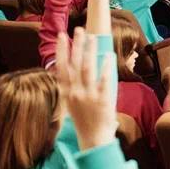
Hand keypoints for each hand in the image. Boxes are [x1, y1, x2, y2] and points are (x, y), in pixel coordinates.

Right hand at [54, 28, 114, 151]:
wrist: (93, 139)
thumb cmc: (84, 121)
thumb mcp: (73, 104)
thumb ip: (73, 88)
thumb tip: (72, 73)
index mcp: (67, 93)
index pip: (62, 67)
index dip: (61, 51)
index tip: (62, 36)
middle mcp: (75, 92)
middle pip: (75, 64)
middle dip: (76, 45)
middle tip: (80, 29)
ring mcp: (88, 95)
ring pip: (87, 68)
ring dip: (89, 51)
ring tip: (93, 37)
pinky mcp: (102, 99)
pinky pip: (103, 79)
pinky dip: (105, 66)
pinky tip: (108, 55)